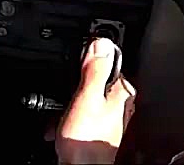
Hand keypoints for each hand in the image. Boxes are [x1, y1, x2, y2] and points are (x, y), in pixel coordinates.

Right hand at [54, 38, 135, 164]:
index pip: (110, 60)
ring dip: (68, 103)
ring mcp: (108, 118)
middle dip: (75, 85)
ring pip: (84, 97)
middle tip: (65, 96)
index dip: (90, 56)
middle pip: (95, 79)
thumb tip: (102, 43)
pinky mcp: (96, 129)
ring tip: (61, 113)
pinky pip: (80, 113)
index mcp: (122, 92)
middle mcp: (120, 105)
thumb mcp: (87, 97)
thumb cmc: (85, 142)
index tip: (76, 61)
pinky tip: (61, 124)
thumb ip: (95, 69)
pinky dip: (68, 116)